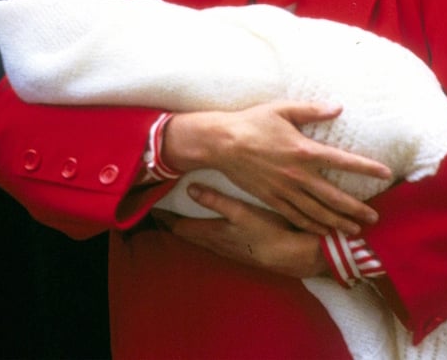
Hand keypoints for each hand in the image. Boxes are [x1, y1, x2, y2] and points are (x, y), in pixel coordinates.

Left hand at [156, 183, 327, 278]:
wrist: (296, 257)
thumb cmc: (268, 232)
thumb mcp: (241, 212)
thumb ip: (215, 200)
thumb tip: (189, 188)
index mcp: (212, 234)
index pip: (179, 226)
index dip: (164, 218)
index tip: (150, 209)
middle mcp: (216, 244)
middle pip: (187, 235)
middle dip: (172, 224)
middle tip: (159, 214)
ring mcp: (229, 250)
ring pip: (200, 240)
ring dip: (188, 230)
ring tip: (177, 221)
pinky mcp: (241, 252)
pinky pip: (213, 243)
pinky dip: (204, 235)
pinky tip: (209, 232)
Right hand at [163, 101, 391, 235]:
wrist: (220, 143)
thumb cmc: (251, 122)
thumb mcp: (282, 109)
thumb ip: (312, 110)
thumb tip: (338, 107)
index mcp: (304, 151)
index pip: (343, 161)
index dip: (366, 168)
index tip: (386, 174)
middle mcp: (298, 174)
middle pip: (334, 197)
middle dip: (357, 209)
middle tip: (374, 218)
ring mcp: (284, 189)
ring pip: (317, 212)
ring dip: (338, 222)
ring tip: (355, 231)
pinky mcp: (271, 198)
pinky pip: (296, 216)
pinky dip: (312, 225)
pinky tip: (323, 231)